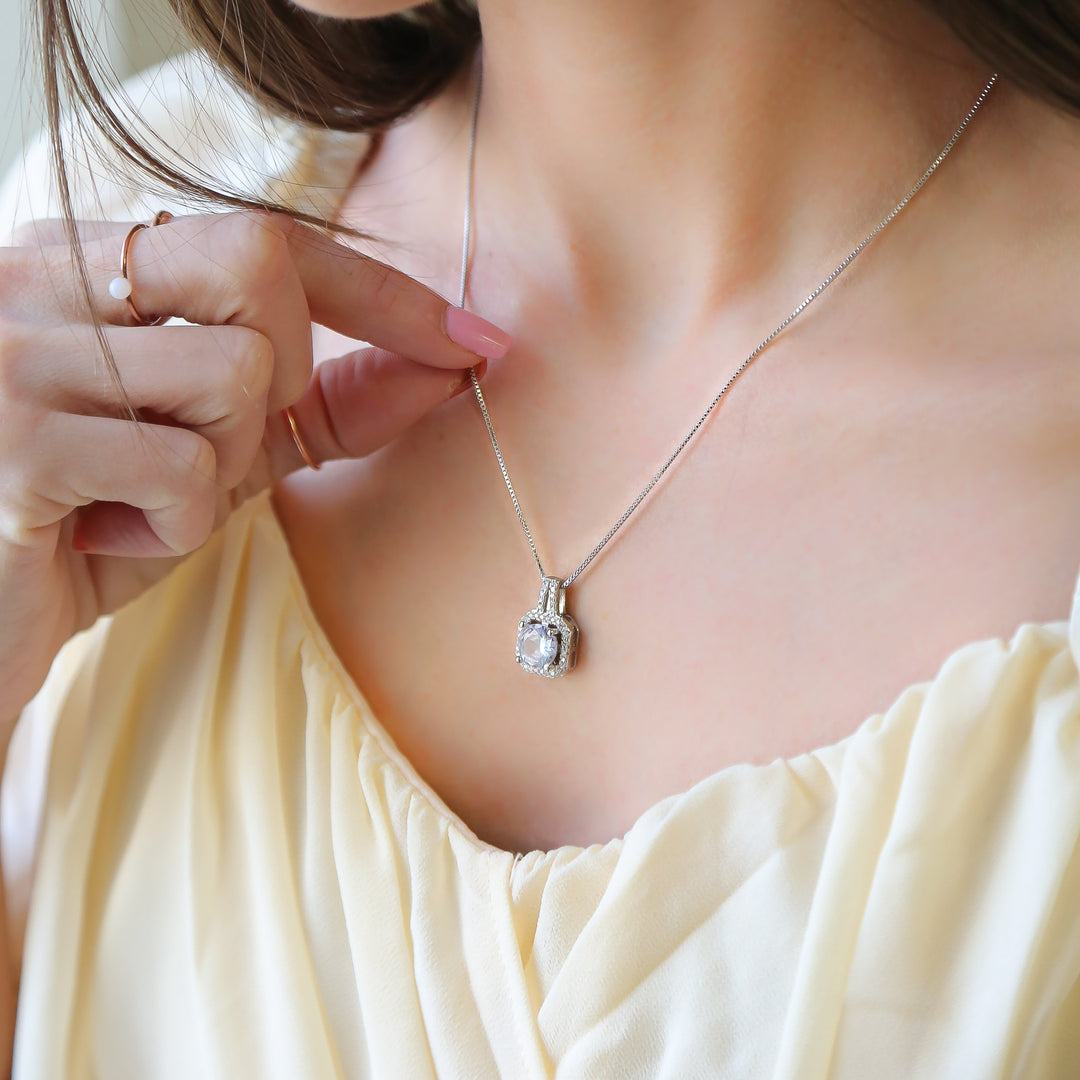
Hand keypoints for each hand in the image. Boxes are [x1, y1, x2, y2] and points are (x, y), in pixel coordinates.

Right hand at [0, 210, 511, 722]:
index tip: (473, 339)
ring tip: (138, 497)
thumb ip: (320, 404)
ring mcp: (19, 355)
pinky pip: (186, 469)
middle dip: (287, 370)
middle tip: (218, 439)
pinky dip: (174, 525)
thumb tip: (447, 368)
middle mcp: (39, 280)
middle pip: (258, 266)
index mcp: (83, 264)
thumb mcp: (214, 453)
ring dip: (222, 464)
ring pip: (238, 374)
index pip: (265, 238)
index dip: (384, 292)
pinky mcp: (17, 441)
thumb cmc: (92, 526)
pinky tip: (101, 534)